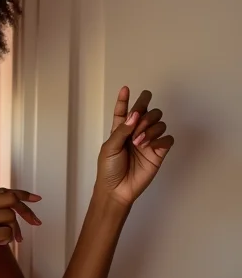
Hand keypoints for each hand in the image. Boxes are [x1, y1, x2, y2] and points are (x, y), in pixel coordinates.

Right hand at [0, 188, 41, 277]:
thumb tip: (8, 211)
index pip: (2, 190)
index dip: (22, 194)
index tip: (36, 199)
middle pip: (10, 198)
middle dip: (27, 210)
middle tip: (35, 222)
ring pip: (11, 216)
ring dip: (14, 230)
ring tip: (5, 241)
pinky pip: (8, 233)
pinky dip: (8, 241)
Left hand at [96, 86, 174, 208]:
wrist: (117, 189)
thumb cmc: (109, 169)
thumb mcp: (109, 147)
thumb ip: (122, 130)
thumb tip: (135, 115)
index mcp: (120, 130)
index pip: (124, 111)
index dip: (124, 99)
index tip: (126, 88)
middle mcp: (136, 133)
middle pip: (147, 112)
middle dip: (144, 115)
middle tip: (136, 127)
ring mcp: (148, 142)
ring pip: (159, 122)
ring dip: (150, 128)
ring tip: (139, 142)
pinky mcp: (159, 153)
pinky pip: (168, 139)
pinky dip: (161, 139)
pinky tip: (151, 147)